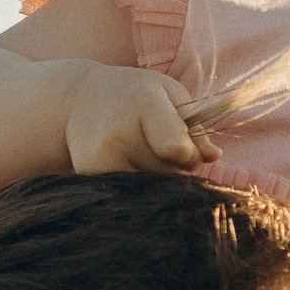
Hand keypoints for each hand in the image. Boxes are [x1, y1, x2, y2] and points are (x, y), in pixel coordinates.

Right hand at [63, 63, 214, 178]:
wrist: (77, 100)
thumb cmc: (134, 95)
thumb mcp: (168, 95)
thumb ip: (194, 127)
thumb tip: (212, 157)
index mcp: (142, 105)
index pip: (175, 148)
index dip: (189, 154)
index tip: (187, 148)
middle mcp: (117, 135)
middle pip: (168, 172)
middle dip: (174, 166)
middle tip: (158, 143)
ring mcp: (100, 160)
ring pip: (152, 189)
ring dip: (157, 178)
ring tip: (141, 150)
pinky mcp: (90, 178)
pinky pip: (131, 194)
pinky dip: (138, 186)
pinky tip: (127, 162)